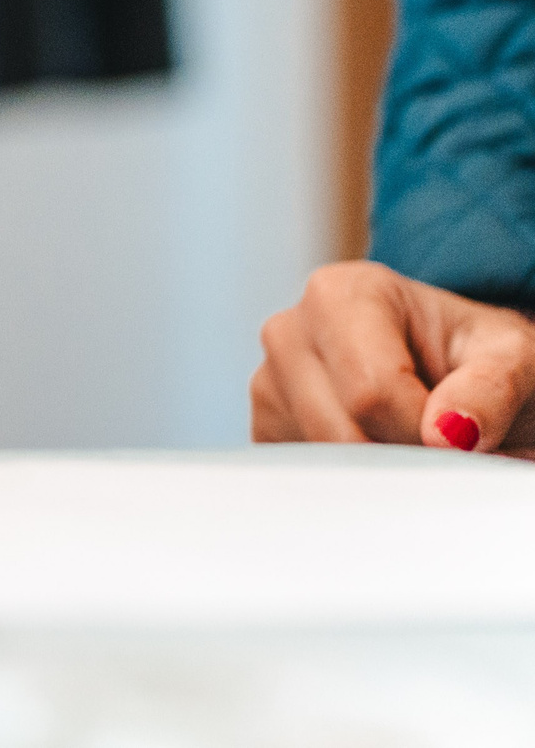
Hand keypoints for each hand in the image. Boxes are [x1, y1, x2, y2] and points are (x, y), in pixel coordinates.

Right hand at [252, 261, 534, 454]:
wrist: (449, 364)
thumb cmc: (475, 355)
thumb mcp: (510, 358)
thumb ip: (492, 388)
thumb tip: (451, 433)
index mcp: (340, 293)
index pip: (370, 393)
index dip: (430, 434)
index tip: (467, 436)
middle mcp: (289, 330)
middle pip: (341, 434)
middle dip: (405, 457)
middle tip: (448, 447)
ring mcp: (268, 380)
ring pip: (320, 464)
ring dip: (381, 473)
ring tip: (415, 442)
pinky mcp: (264, 425)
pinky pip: (306, 478)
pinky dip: (352, 482)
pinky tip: (381, 448)